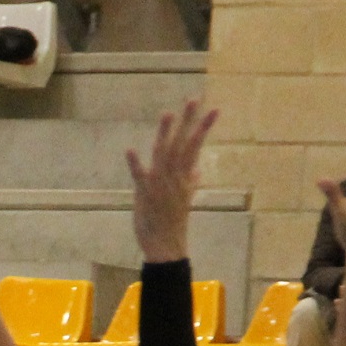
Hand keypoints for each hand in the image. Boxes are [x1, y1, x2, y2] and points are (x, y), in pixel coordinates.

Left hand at [127, 99, 218, 262]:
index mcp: (184, 177)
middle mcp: (174, 177)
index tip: (215, 109)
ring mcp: (160, 185)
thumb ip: (191, 182)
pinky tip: (129, 149)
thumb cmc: (173, 222)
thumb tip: (197, 169)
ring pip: (164, 154)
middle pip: (182, 144)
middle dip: (188, 121)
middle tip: (194, 99)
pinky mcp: (145, 194)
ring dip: (165, 134)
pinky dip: (135, 164)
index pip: (196, 146)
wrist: (166, 246)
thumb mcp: (185, 199)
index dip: (204, 127)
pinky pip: (140, 177)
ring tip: (168, 113)